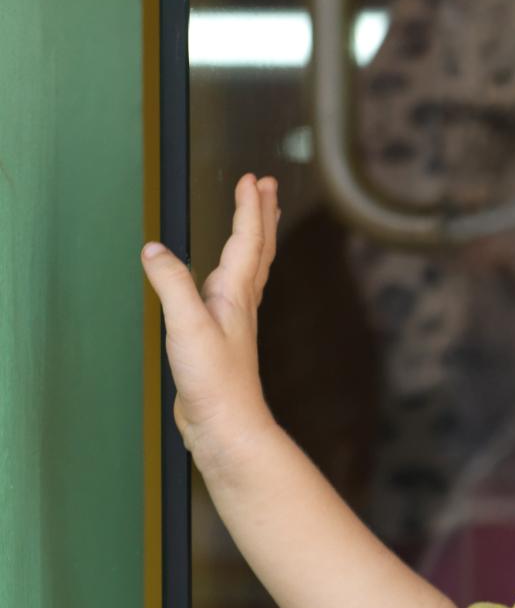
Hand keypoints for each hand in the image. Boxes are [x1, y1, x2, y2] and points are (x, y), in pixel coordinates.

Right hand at [142, 172, 279, 460]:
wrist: (225, 428)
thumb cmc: (215, 383)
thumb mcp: (188, 326)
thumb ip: (172, 284)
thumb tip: (153, 250)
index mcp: (235, 295)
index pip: (246, 241)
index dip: (249, 208)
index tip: (254, 178)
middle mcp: (239, 304)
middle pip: (257, 250)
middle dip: (261, 215)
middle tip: (266, 186)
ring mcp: (231, 322)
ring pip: (248, 270)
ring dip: (252, 240)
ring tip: (254, 221)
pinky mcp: (219, 339)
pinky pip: (230, 293)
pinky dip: (230, 272)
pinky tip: (219, 280)